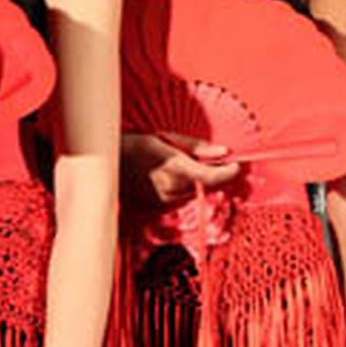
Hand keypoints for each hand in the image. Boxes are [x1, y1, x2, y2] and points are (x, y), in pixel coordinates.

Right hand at [120, 132, 239, 209]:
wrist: (108, 163)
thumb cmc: (136, 145)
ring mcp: (165, 202)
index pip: (213, 178)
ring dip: (198, 181)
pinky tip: (171, 175)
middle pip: (207, 186)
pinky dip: (184, 187)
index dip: (230, 173)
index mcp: (176, 169)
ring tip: (183, 164)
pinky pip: (182, 198)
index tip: (237, 165)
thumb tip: (223, 152)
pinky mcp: (160, 207)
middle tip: (213, 160)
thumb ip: (198, 148)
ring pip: (196, 192)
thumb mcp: (167, 138)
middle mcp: (172, 190)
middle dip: (214, 174)